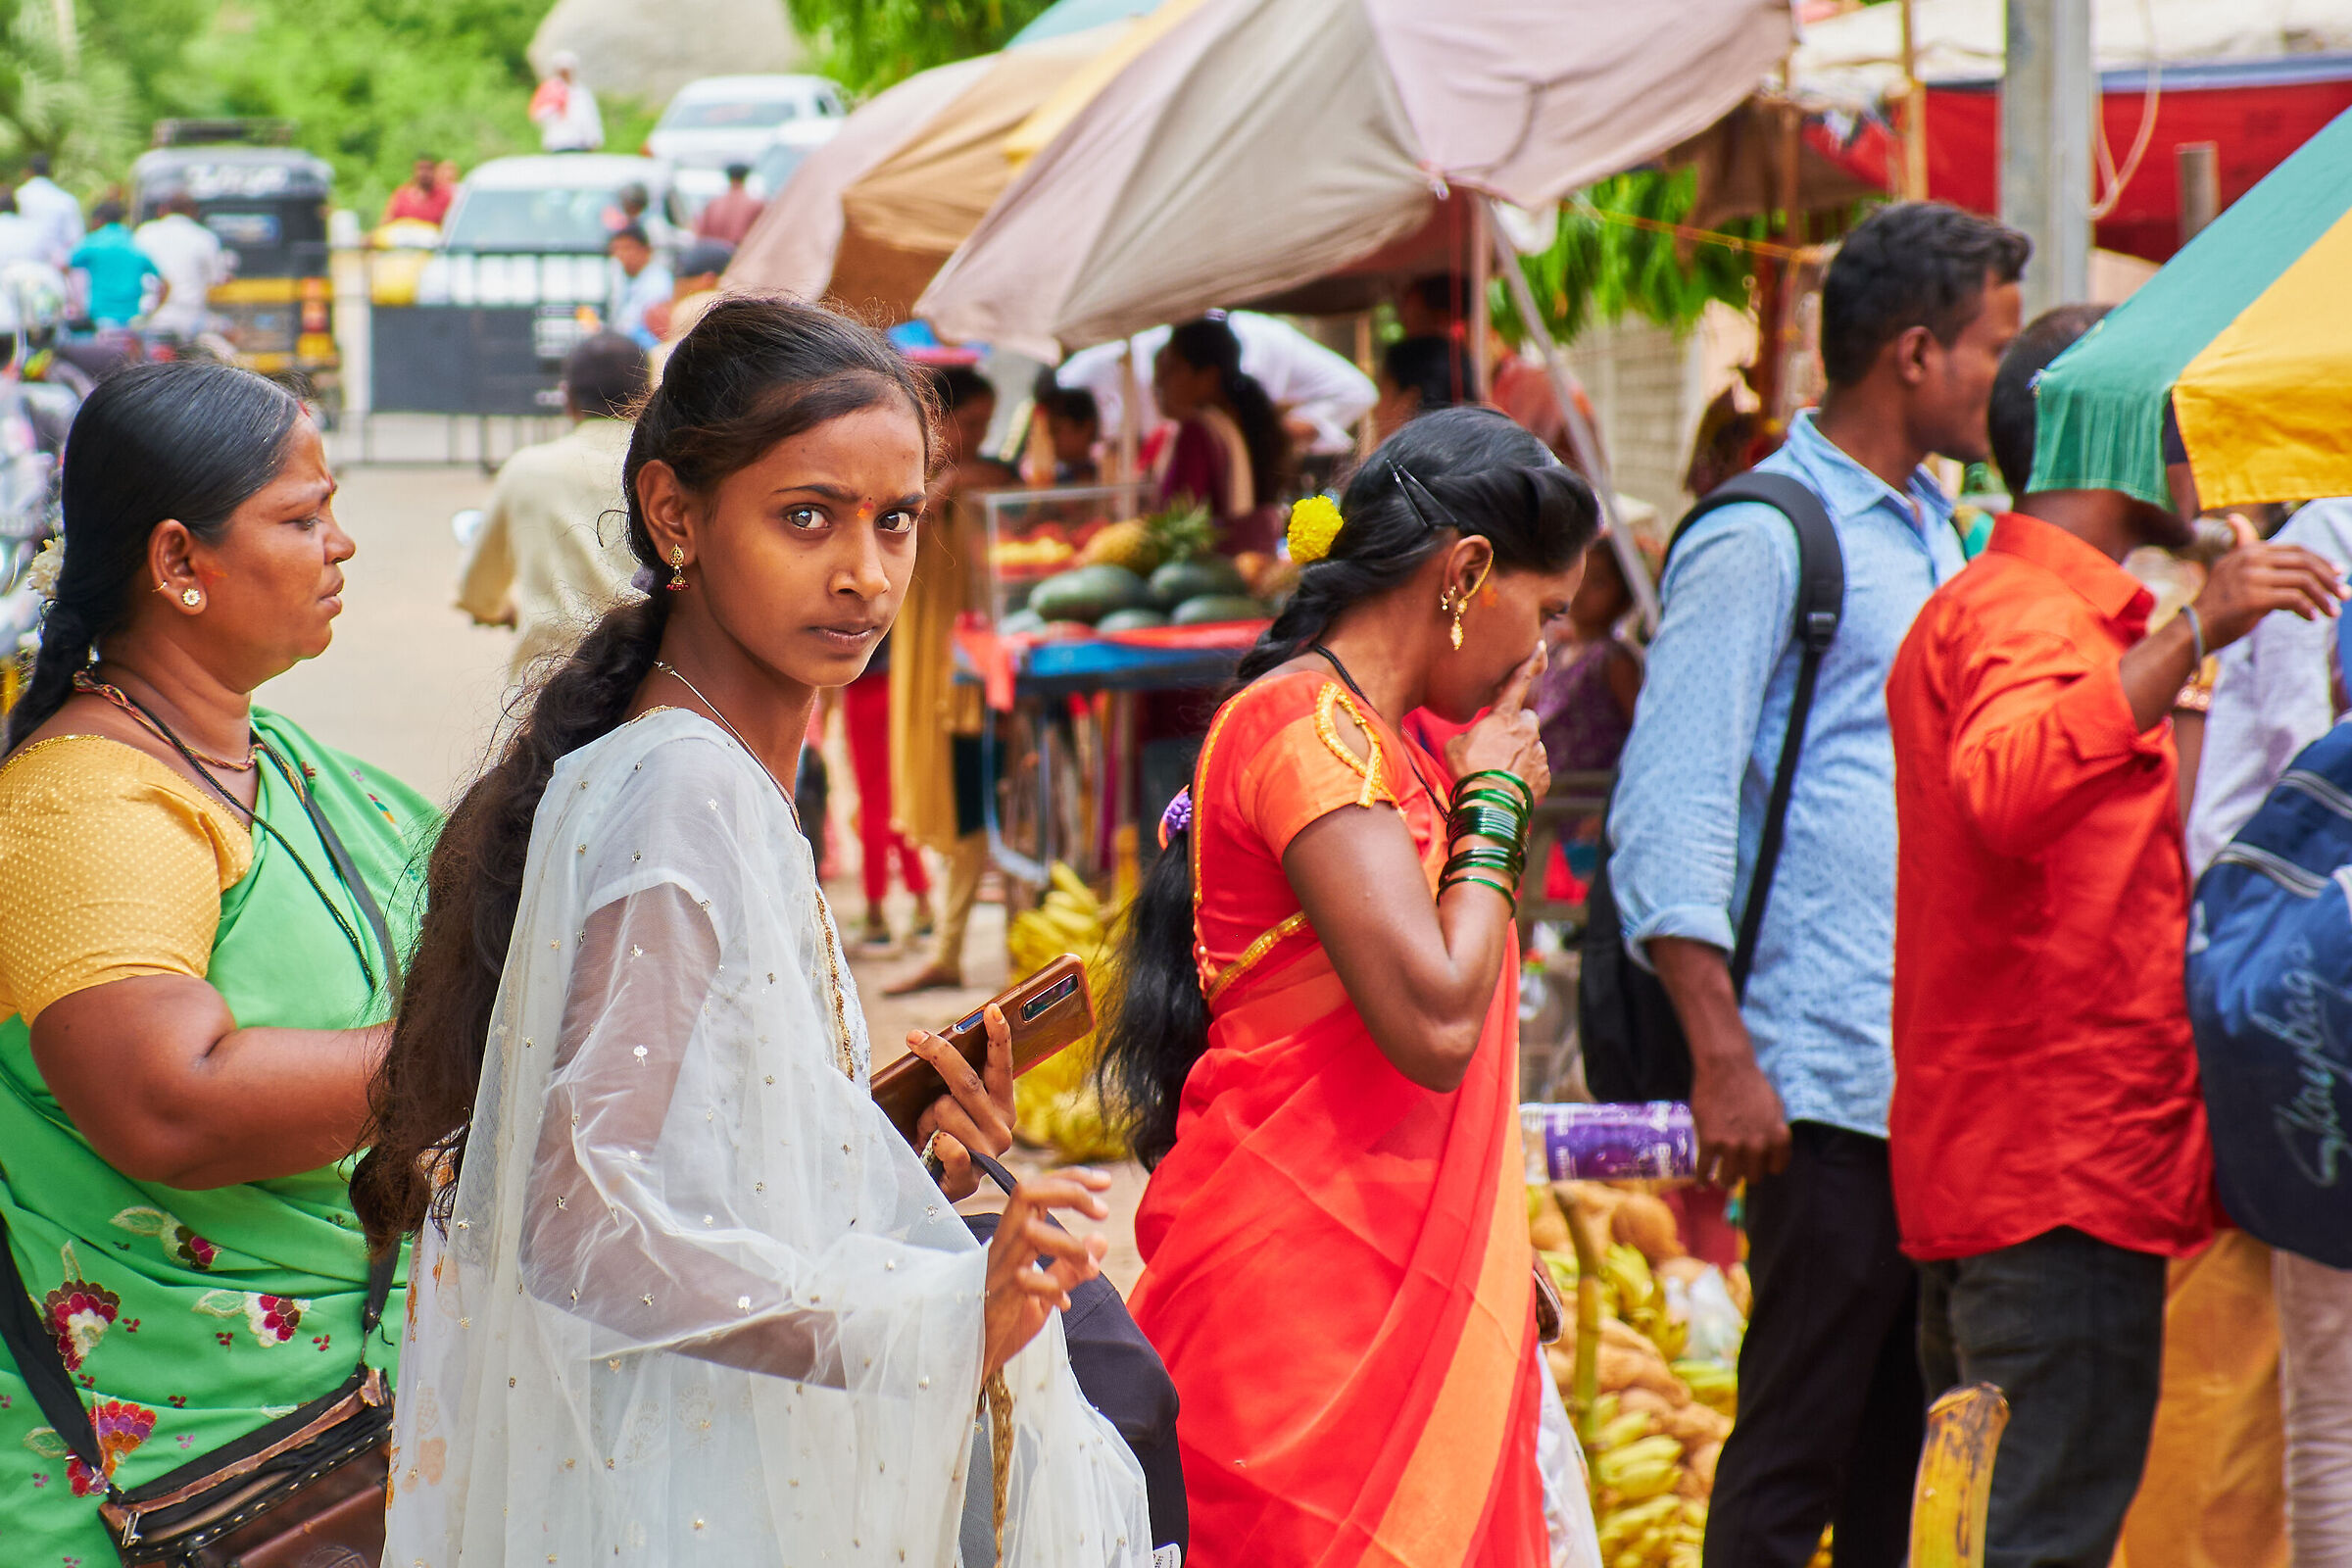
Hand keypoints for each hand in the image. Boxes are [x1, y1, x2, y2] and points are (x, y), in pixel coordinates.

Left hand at [909, 1004, 1015, 1200]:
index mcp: (1002, 1106)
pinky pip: (950, 1145)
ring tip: (926, 1135)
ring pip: (945, 1109)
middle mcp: (1002, 1126)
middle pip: (966, 1081)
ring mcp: (988, 1152)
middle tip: (914, 1037)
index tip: (991, 1009)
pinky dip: (938, 1143)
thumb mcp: (951, 1107)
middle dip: (938, 1054)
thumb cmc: (938, 1141)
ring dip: (925, 1118)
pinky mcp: (971, 1176)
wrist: (930, 1191)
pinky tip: (935, 1148)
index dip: (998, 1036)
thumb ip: (955, 1084)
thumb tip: (934, 1044)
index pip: (1002, 1067)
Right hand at [983, 1168, 1111, 1378]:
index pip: (1038, 1190)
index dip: (1070, 1177)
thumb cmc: (1005, 1321)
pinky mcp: (995, 1297)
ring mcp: (998, 1269)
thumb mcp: (1046, 1292)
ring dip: (1067, 1244)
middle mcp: (1004, 1245)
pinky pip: (1024, 1279)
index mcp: (1015, 1238)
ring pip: (1028, 1230)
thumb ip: (1070, 1266)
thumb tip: (1100, 1239)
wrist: (973, 1358)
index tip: (1106, 1181)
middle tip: (1103, 1211)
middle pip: (1027, 1193)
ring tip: (1089, 1267)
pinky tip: (1063, 1304)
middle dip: (1069, 1191)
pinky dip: (1052, 1287)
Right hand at [1445, 642, 1550, 802]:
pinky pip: (1534, 769)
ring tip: (1497, 772)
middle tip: (1496, 746)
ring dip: (1518, 754)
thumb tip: (1479, 738)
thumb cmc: (1467, 770)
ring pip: (1530, 746)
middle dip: (1515, 728)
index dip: (1529, 663)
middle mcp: (1527, 729)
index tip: (1540, 646)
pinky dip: (1523, 774)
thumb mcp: (1455, 745)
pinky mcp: (1545, 774)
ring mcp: (1539, 752)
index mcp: (1505, 716)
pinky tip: (1507, 784)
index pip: (1519, 682)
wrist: (1489, 804)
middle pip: (1525, 720)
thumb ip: (1472, 734)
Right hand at [1689, 1047, 1789, 1188]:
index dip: (1766, 1165)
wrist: (1726, 1068)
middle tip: (1737, 1167)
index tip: (1758, 1164)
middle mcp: (1758, 1145)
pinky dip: (1702, 1178)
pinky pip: (1705, 1169)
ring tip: (1722, 1179)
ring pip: (1730, 1178)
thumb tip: (1770, 1151)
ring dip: (1726, 1180)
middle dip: (1746, 1172)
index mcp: (1778, 1137)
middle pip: (1753, 1176)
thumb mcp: (1775, 1109)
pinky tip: (1701, 1184)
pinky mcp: (1710, 1141)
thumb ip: (1774, 1132)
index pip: (1776, 1168)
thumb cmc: (1751, 1084)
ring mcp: (1733, 1145)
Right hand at [2193, 513, 2345, 650]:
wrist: (2195, 628)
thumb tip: (2306, 572)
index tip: (2339, 574)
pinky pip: (2294, 600)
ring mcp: (2251, 577)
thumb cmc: (2221, 606)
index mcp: (2249, 550)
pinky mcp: (2253, 598)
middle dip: (2329, 579)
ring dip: (2324, 597)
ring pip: (2303, 581)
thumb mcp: (2239, 576)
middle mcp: (2250, 558)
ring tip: (2334, 611)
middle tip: (2345, 595)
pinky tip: (2312, 619)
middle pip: (2304, 562)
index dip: (2322, 561)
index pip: (2297, 550)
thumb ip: (2264, 566)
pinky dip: (2308, 609)